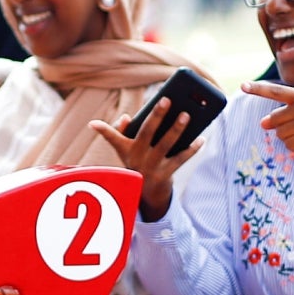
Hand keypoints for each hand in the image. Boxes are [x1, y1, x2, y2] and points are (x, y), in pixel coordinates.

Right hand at [86, 100, 204, 222]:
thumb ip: (125, 131)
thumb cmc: (139, 163)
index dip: (102, 130)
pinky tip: (201, 138)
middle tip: (167, 100)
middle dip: (156, 116)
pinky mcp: (165, 176)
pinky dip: (191, 149)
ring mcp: (151, 168)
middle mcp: (137, 158)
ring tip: (186, 115)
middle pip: (146, 133)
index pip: (112, 137)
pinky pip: (180, 159)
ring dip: (176, 129)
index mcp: (126, 149)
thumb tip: (126, 117)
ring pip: (166, 145)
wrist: (147, 195)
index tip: (92, 123)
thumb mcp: (129, 150)